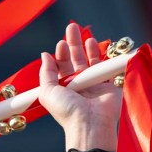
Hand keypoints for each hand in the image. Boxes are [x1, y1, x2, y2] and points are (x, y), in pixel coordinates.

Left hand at [37, 22, 120, 146]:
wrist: (90, 124)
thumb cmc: (66, 110)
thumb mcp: (47, 92)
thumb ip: (46, 73)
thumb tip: (44, 55)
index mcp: (62, 88)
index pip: (61, 67)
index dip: (60, 54)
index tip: (60, 43)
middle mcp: (77, 85)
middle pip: (75, 60)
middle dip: (73, 44)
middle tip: (72, 28)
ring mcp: (92, 84)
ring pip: (90, 61)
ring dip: (86, 47)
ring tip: (84, 35)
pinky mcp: (108, 84)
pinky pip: (104, 66)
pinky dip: (101, 55)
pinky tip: (95, 44)